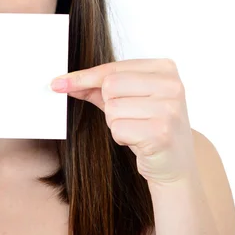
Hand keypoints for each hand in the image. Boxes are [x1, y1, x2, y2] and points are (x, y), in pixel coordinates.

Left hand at [51, 58, 197, 185]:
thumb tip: (63, 82)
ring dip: (116, 123)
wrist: (176, 165)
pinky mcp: (162, 132)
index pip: (112, 69)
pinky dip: (122, 137)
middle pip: (110, 86)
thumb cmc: (149, 126)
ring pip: (112, 108)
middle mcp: (171, 85)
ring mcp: (169, 109)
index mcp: (165, 68)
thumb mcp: (127, 100)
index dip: (83, 77)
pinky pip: (118, 129)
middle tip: (131, 117)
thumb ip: (97, 87)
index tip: (59, 83)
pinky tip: (140, 141)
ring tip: (138, 129)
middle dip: (110, 105)